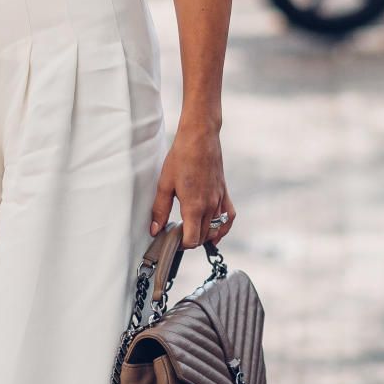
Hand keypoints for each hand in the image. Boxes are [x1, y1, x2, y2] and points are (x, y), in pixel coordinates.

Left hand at [148, 118, 234, 248]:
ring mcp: (219, 200)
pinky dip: (223, 227)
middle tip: (177, 234)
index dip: (181, 245)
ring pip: (216, 229)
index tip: (172, 241)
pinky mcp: (224, 192)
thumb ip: (160, 210)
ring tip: (192, 232)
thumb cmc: (181, 157)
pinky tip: (216, 231)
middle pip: (203, 236)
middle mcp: (210, 206)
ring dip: (204, 235)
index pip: (192, 240)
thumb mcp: (164, 184)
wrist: (200, 138)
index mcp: (194, 206)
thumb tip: (154, 229)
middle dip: (190, 239)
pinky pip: (229, 216)